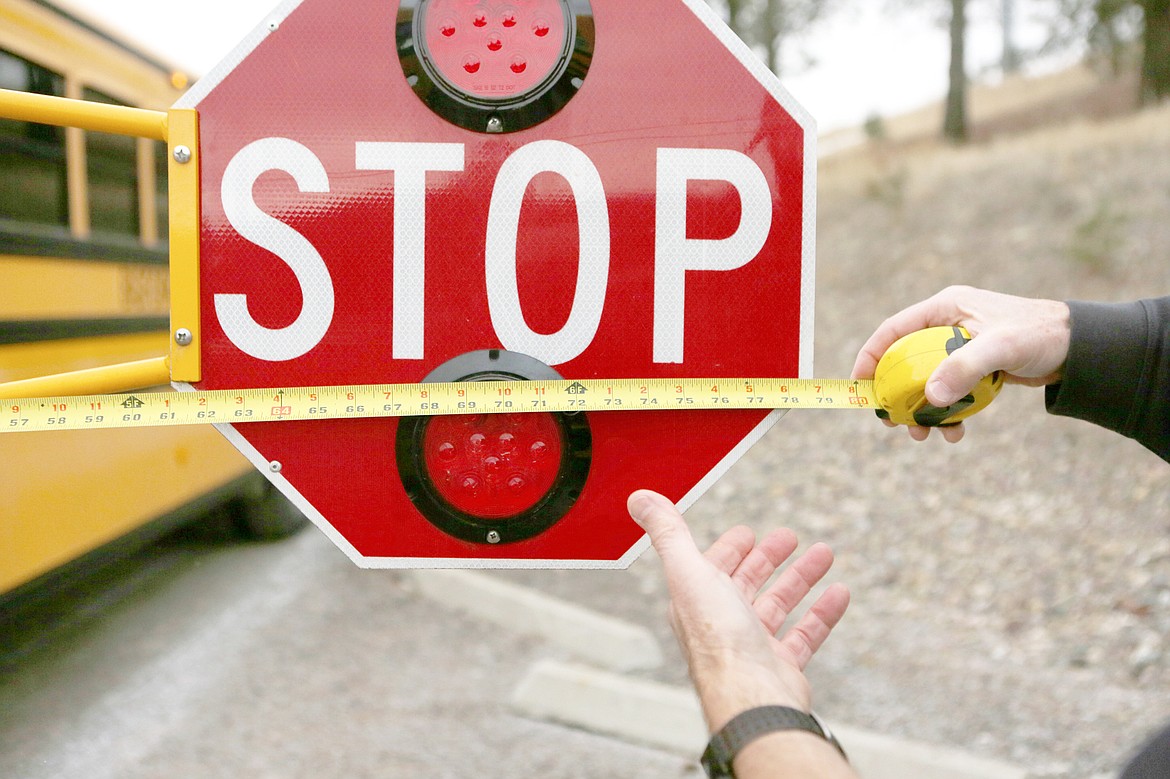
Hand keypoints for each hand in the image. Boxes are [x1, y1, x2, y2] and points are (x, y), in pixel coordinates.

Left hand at [627, 490, 848, 732]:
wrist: (750, 697)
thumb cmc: (717, 638)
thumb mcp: (689, 570)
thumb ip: (668, 532)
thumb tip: (639, 498)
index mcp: (697, 600)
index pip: (712, 567)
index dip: (728, 548)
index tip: (747, 532)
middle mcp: (722, 623)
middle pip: (747, 583)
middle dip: (768, 557)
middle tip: (789, 536)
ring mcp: (753, 646)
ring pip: (779, 604)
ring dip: (801, 577)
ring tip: (824, 553)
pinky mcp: (781, 666)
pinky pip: (806, 633)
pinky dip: (822, 612)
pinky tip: (839, 592)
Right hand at [851, 285, 1070, 441]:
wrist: (1079, 347)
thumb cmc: (1040, 334)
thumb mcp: (1000, 347)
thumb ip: (964, 368)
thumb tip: (931, 397)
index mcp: (945, 308)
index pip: (894, 329)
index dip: (871, 355)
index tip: (860, 384)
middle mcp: (946, 325)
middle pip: (904, 360)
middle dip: (895, 393)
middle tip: (890, 420)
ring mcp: (958, 348)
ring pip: (925, 381)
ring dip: (921, 410)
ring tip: (923, 434)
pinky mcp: (973, 367)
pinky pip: (948, 392)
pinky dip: (947, 413)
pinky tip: (955, 430)